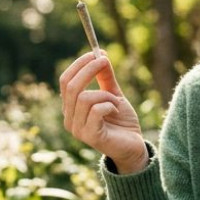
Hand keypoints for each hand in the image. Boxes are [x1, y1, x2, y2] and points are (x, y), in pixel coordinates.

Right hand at [59, 51, 148, 173]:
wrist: (134, 146)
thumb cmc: (122, 122)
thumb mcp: (113, 94)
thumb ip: (105, 77)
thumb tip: (100, 54)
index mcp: (71, 108)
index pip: (65, 81)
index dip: (79, 64)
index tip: (96, 53)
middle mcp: (69, 119)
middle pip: (71, 86)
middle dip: (88, 69)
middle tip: (105, 60)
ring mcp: (77, 129)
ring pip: (84, 98)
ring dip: (105, 94)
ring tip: (116, 101)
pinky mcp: (90, 136)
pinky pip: (96, 110)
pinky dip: (109, 105)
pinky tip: (116, 110)